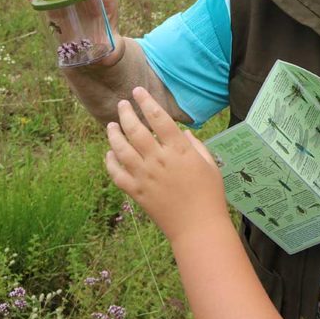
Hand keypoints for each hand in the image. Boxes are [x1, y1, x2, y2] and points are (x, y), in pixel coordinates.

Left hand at [105, 87, 224, 243]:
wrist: (198, 226)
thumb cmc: (210, 195)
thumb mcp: (210, 165)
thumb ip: (195, 145)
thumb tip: (182, 133)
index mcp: (179, 151)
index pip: (159, 119)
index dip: (147, 102)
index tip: (138, 92)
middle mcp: (159, 160)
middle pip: (136, 130)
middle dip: (126, 113)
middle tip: (122, 104)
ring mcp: (145, 176)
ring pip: (121, 150)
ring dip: (114, 135)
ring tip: (111, 125)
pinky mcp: (137, 192)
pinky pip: (117, 174)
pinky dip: (110, 162)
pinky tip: (109, 154)